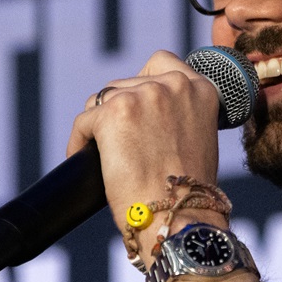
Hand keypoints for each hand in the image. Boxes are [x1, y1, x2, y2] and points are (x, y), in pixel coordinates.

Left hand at [68, 51, 222, 239]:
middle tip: (120, 142)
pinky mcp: (113, 112)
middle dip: (119, 110)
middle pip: (127, 82)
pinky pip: (84, 122)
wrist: (177, 217)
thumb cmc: (188, 191)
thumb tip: (145, 113)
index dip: (144, 85)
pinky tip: (86, 160)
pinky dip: (79, 142)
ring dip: (99, 125)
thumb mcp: (198, 137)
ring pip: (102, 100)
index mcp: (201, 89)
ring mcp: (143, 95)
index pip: (162, 64)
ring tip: (105, 154)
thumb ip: (180, 113)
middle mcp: (174, 84)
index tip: (139, 110)